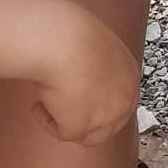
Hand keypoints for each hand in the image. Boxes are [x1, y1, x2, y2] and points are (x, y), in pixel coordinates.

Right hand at [28, 1, 141, 145]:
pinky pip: (62, 132)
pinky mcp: (82, 127)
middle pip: (107, 124)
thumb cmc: (71, 32)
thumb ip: (95, 63)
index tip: (75, 97)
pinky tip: (38, 104)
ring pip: (87, 135)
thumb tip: (79, 70)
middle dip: (84, 117)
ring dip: (67, 120)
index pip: (118, 99)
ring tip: (45, 103)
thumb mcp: (93, 45)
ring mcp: (106, 117)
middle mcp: (125, 100)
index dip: (96, 101)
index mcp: (129, 75)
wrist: (63, 41)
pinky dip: (47, 119)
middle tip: (61, 107)